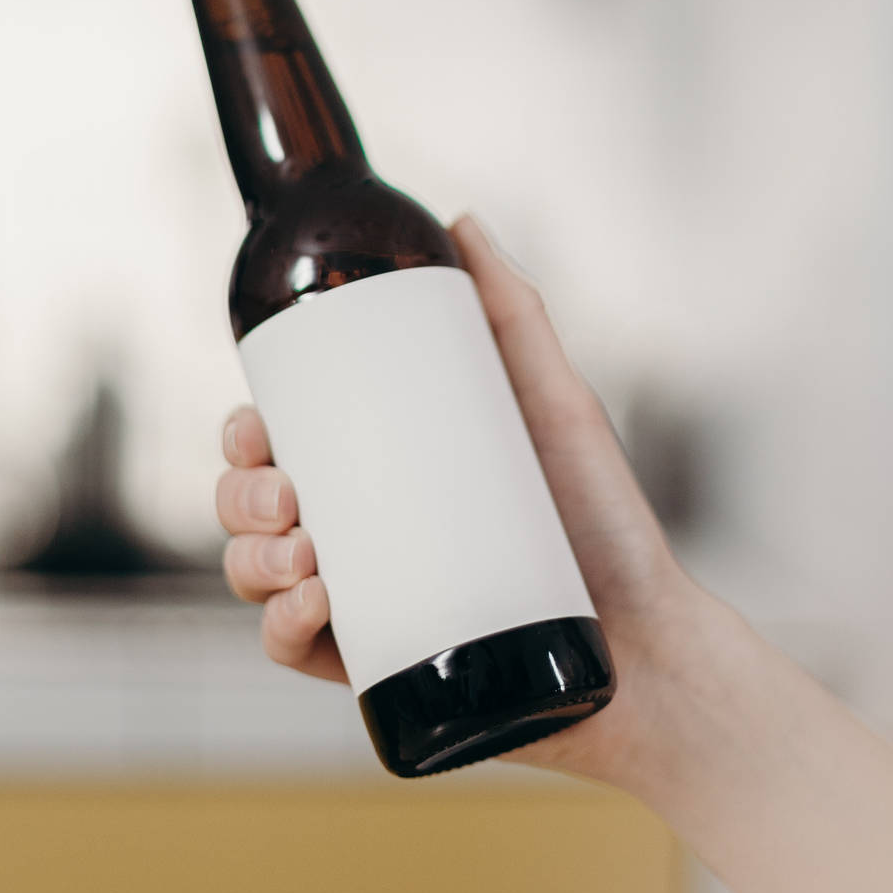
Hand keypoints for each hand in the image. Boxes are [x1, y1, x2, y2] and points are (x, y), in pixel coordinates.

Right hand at [216, 213, 695, 784]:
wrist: (652, 647)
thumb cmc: (606, 524)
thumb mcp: (555, 404)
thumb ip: (513, 312)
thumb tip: (460, 220)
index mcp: (380, 477)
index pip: (282, 448)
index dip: (246, 436)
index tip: (257, 425)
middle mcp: (360, 540)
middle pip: (252, 510)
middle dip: (240, 497)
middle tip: (287, 494)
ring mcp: (364, 607)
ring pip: (256, 578)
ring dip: (250, 560)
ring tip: (306, 553)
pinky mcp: (375, 672)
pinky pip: (291, 651)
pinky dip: (280, 628)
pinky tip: (313, 605)